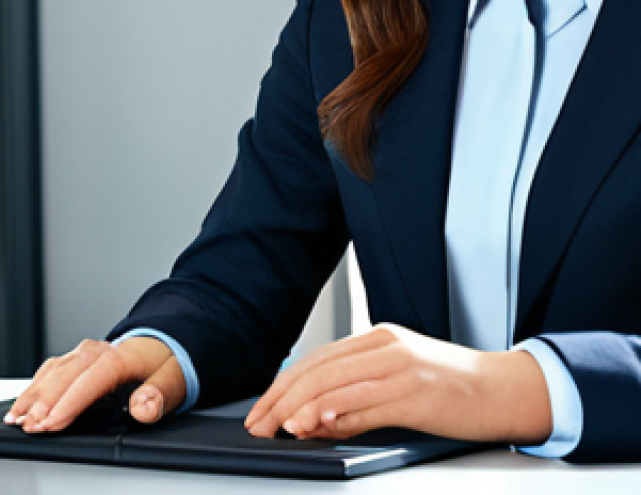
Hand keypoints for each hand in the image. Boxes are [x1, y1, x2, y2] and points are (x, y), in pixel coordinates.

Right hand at [5, 336, 186, 431]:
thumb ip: (159, 396)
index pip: (89, 381)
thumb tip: (142, 408)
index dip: (68, 403)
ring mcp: (83, 352)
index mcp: (119, 356)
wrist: (161, 345)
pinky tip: (22, 404)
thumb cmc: (164, 365)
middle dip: (44, 402)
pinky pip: (50, 370)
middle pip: (65, 375)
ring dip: (33, 395)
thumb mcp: (173, 381)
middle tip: (28, 427)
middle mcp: (96, 351)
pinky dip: (34, 386)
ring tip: (16, 419)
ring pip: (52, 371)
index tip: (51, 423)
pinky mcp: (75, 358)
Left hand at [244, 324, 551, 445]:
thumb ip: (358, 397)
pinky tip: (317, 425)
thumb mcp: (399, 385)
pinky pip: (366, 402)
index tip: (261, 409)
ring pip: (335, 383)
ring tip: (279, 427)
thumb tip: (314, 420)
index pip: (316, 359)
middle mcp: (384, 346)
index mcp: (377, 339)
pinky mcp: (416, 392)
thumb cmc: (453, 390)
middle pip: (318, 369)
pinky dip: (337, 414)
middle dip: (282, 398)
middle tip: (258, 423)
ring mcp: (400, 366)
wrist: (507, 389)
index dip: (283, 384)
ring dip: (301, 407)